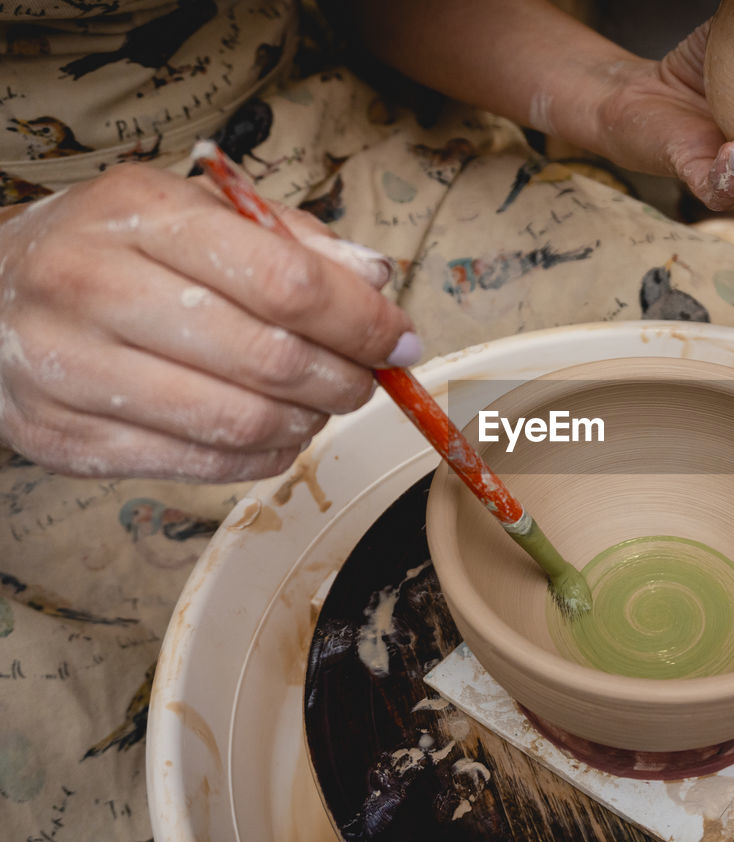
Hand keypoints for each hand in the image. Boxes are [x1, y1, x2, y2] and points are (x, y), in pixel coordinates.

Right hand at [0, 164, 418, 481]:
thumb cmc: (115, 250)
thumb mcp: (196, 212)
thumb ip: (292, 241)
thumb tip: (377, 279)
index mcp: (139, 214)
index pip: (285, 280)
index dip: (362, 319)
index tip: (400, 339)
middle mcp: (93, 286)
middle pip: (269, 357)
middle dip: (345, 378)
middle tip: (367, 379)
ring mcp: (69, 368)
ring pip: (239, 422)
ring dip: (308, 423)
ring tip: (321, 405)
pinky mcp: (64, 439)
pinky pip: (201, 467)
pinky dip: (263, 458)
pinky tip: (276, 434)